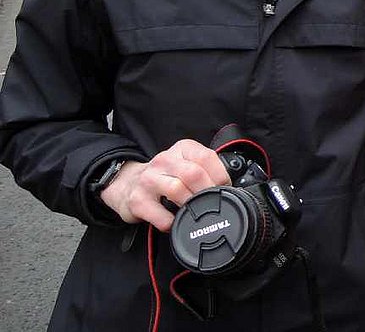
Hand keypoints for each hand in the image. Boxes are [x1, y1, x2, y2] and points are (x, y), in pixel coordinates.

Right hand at [100, 139, 229, 231]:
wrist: (126, 184)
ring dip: (191, 205)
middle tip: (212, 203)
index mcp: (182, 149)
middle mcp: (164, 160)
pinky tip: (176, 222)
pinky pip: (160, 215)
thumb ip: (205, 170)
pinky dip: (172, 222)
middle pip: (193, 173)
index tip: (224, 189)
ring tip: (195, 212)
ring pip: (177, 189)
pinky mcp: (137, 200)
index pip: (206, 157)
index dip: (220, 176)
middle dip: (207, 191)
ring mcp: (148, 179)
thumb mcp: (184, 164)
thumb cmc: (164, 176)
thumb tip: (231, 187)